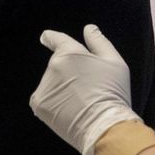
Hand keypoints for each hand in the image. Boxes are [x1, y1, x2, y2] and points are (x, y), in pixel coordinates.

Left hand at [30, 25, 141, 154]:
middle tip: (87, 88)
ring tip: (81, 102)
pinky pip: (44, 99)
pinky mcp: (39, 104)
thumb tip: (88, 28)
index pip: (56, 39)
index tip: (46, 37)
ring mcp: (44, 86)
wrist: (105, 127)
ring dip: (61, 89)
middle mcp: (53, 66)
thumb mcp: (115, 63)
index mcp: (70, 53)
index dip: (51, 38)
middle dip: (69, 73)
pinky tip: (68, 110)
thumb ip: (99, 42)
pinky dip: (53, 103)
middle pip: (58, 65)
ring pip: (52, 83)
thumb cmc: (113, 93)